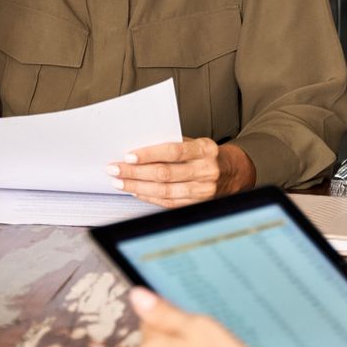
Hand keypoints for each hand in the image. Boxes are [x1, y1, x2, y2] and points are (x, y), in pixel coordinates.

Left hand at [108, 138, 254, 205]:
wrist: (231, 172)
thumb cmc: (204, 154)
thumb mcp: (193, 142)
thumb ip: (171, 144)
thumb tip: (136, 150)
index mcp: (204, 149)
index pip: (173, 151)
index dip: (149, 154)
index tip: (128, 155)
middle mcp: (206, 170)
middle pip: (165, 173)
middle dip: (135, 172)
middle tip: (115, 169)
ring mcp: (203, 190)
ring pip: (165, 190)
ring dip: (138, 187)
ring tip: (120, 182)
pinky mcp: (198, 204)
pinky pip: (169, 202)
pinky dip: (150, 197)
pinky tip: (136, 192)